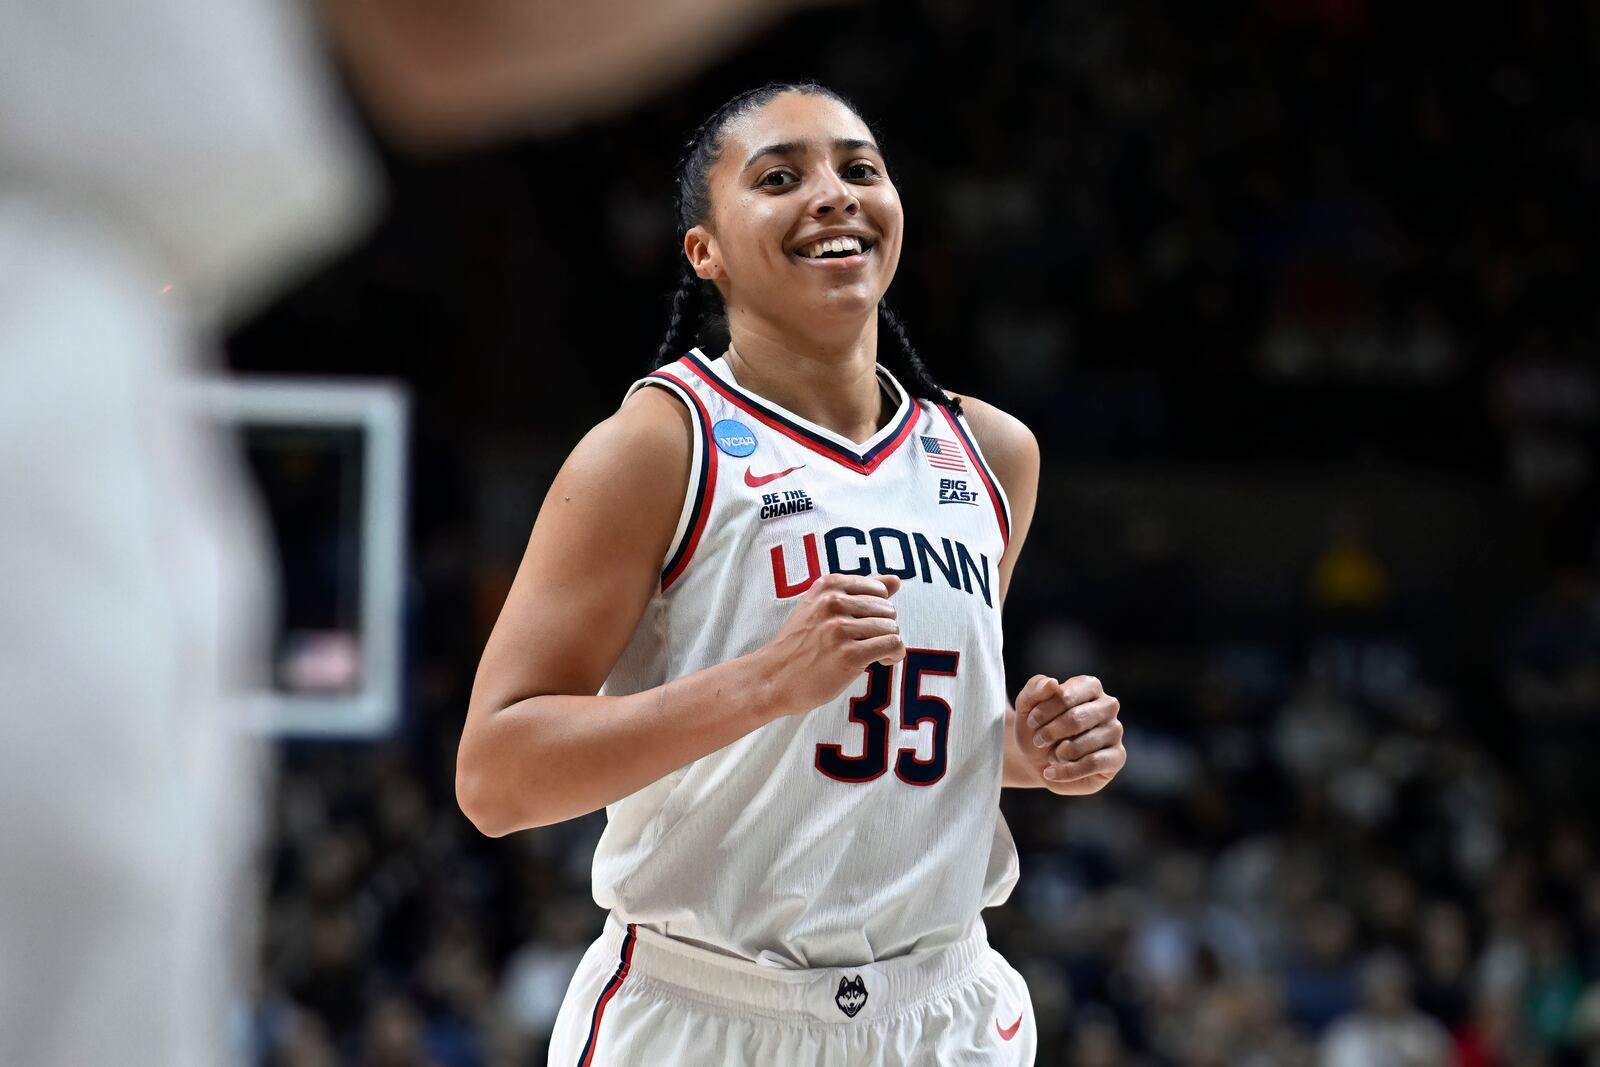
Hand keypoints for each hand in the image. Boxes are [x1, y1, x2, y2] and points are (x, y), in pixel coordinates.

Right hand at [756, 573, 904, 716]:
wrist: (772, 677)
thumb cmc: (799, 644)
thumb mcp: (821, 607)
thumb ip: (859, 591)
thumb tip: (896, 580)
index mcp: (828, 586)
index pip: (879, 589)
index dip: (878, 610)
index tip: (865, 626)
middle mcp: (833, 603)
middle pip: (888, 609)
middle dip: (884, 628)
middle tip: (867, 643)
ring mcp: (840, 629)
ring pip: (891, 627)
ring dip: (888, 643)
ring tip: (872, 654)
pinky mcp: (849, 655)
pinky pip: (891, 645)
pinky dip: (893, 655)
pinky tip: (879, 662)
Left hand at [1012, 674, 1124, 794]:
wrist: (1037, 760)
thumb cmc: (1037, 727)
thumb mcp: (1026, 706)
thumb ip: (1035, 689)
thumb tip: (1052, 683)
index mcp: (1089, 686)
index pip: (1066, 695)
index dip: (1044, 711)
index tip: (1030, 722)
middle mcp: (1108, 705)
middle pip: (1077, 719)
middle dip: (1050, 733)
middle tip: (1038, 741)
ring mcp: (1115, 731)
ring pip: (1084, 743)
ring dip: (1058, 753)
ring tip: (1050, 756)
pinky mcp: (1117, 756)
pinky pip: (1093, 763)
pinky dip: (1067, 771)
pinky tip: (1051, 772)